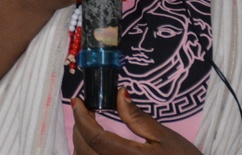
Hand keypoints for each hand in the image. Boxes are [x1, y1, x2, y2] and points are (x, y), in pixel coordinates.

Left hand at [71, 88, 201, 153]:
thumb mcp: (164, 136)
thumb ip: (137, 117)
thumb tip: (120, 93)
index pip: (96, 137)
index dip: (82, 117)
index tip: (77, 101)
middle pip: (84, 152)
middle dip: (78, 129)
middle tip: (84, 112)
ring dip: (81, 145)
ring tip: (88, 127)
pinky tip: (95, 147)